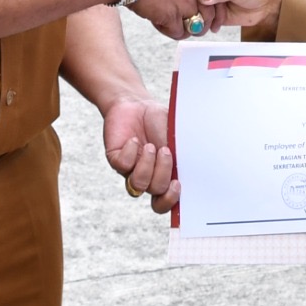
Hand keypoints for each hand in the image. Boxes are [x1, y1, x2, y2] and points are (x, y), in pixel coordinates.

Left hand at [101, 94, 175, 210]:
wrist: (137, 104)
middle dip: (163, 174)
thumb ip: (182, 153)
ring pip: (138, 184)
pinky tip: (134, 139)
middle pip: (156, 194)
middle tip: (165, 151)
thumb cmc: (160, 121)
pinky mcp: (116, 159)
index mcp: (165, 175)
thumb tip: (190, 166)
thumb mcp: (176, 137)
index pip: (165, 202)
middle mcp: (148, 177)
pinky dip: (131, 152)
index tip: (177, 184)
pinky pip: (122, 166)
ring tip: (151, 146)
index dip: (171, 200)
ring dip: (147, 165)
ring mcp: (130, 170)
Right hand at [124, 0, 215, 39]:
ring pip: (195, 27)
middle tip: (190, 29)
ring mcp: (185, 1)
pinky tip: (157, 21)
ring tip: (169, 24)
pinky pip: (177, 32)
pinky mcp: (171, 14)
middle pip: (209, 16)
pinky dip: (168, 31)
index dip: (213, 13)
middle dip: (200, 26)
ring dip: (184, 29)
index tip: (210, 22)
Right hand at [196, 0, 282, 34]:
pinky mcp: (214, 15)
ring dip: (202, 18)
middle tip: (204, 12)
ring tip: (212, 19)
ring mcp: (210, 2)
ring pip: (197, 11)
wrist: (267, 6)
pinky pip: (204, 22)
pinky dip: (207, 25)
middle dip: (197, 7)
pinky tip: (215, 25)